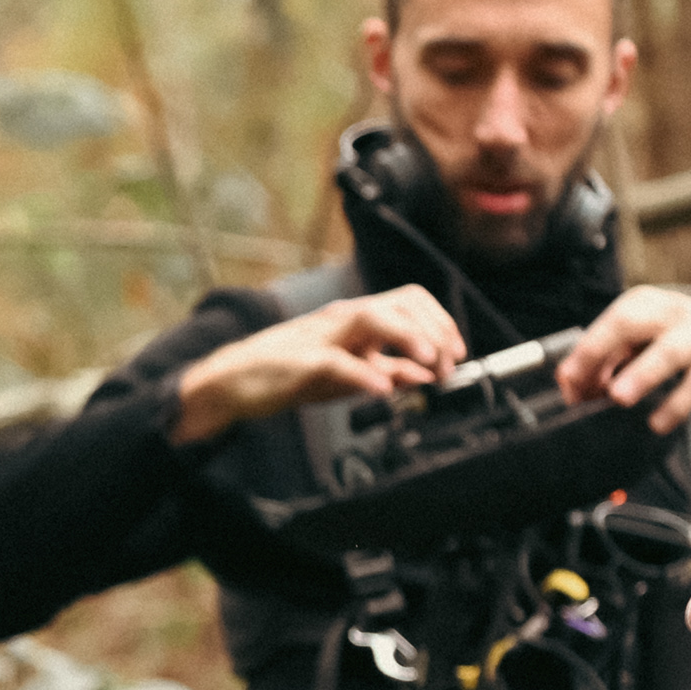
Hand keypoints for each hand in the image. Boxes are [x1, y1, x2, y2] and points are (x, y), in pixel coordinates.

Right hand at [167, 284, 461, 445]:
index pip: (411, 302)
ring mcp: (323, 336)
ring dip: (409, 338)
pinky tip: (381, 388)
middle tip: (446, 366)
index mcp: (356, 319)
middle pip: (402, 303)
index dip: (442, 323)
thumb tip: (424, 375)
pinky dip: (364, 373)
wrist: (234, 382)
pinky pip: (338, 362)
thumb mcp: (347, 374)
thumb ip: (386, 370)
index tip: (456, 355)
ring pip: (374, 318)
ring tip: (428, 365)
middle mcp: (343, 319)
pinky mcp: (302, 361)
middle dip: (435, 332)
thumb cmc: (287, 373)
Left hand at [552, 286, 690, 438]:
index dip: (584, 353)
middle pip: (629, 323)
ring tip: (619, 397)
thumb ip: (607, 362)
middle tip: (582, 384)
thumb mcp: (644, 344)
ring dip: (641, 374)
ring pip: (668, 351)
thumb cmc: (681, 344)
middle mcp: (670, 311)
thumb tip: (572, 388)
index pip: (607, 322)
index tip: (568, 383)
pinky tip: (658, 423)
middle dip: (601, 352)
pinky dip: (677, 404)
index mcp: (645, 303)